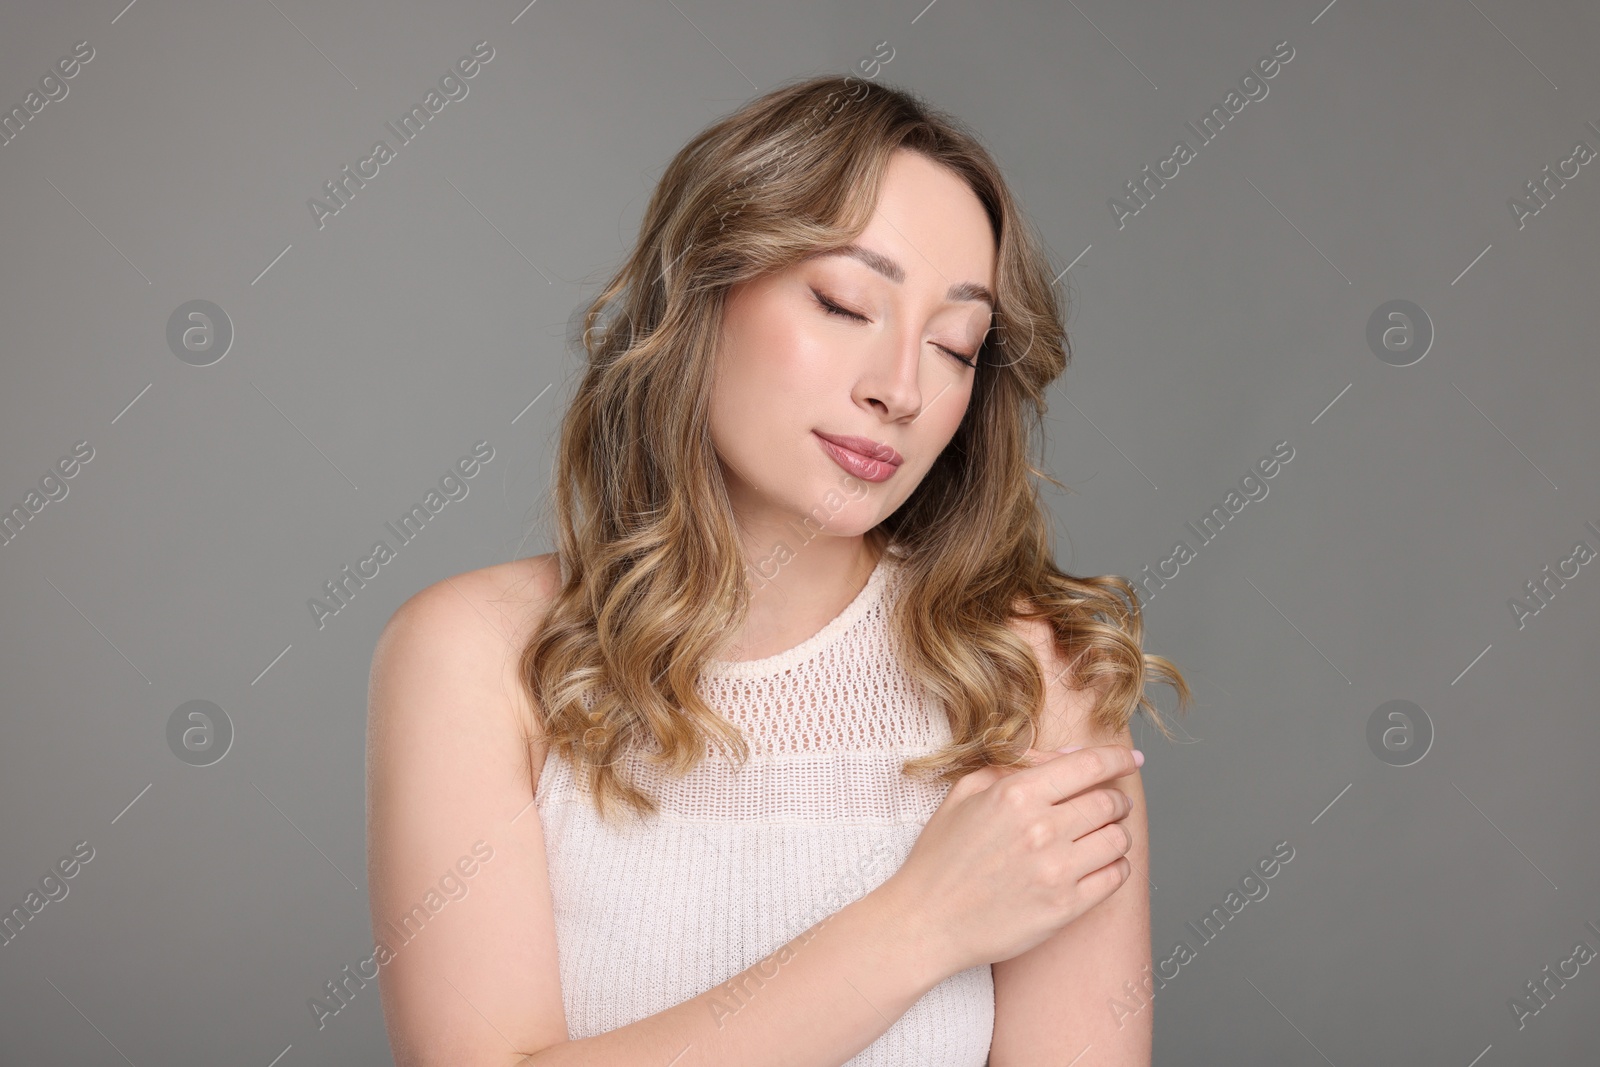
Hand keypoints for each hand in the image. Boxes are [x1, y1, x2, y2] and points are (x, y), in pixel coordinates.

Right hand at [871, 744, 1139, 974]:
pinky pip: (1116, 878)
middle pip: (1110, 803)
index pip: (1089, 766)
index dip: (1117, 759)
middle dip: (1116, 800)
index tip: (1130, 759)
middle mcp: (1040, 829)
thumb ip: (1016, 766)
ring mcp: (1055, 871)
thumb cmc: (942, 857)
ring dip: (1117, 834)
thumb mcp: (966, 793)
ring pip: (1119, 839)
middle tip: (1111, 805)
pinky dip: (1115, 867)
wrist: (927, 921)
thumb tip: (1068, 755)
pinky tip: (1097, 866)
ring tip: (1100, 837)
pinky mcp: (1065, 908)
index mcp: (1015, 794)